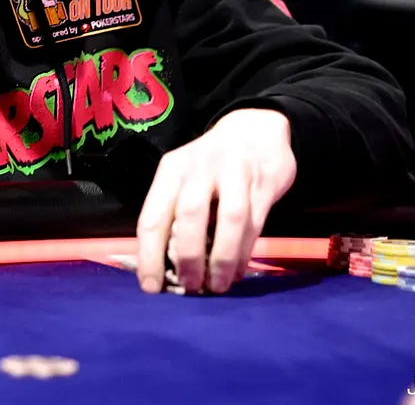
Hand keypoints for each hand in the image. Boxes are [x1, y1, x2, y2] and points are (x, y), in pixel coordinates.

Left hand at [135, 108, 296, 295]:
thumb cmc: (211, 165)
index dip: (149, 256)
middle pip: (190, 214)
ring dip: (222, 258)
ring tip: (218, 286)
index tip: (152, 288)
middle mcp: (201, 167)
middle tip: (190, 287)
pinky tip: (238, 271)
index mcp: (173, 170)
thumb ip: (174, 215)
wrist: (256, 127)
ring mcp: (236, 172)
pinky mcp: (264, 182)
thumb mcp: (185, 177)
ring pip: (229, 218)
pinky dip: (245, 252)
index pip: (153, 216)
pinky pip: (255, 222)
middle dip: (188, 257)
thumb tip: (166, 270)